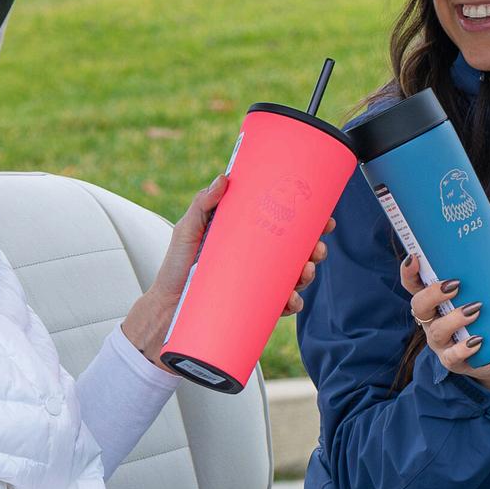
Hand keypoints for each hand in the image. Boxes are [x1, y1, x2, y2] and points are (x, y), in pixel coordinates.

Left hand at [122, 174, 333, 364]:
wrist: (165, 309)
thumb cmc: (175, 267)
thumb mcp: (187, 230)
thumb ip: (202, 204)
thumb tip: (224, 178)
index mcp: (249, 236)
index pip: (286, 225)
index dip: (310, 222)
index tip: (324, 219)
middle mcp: (258, 260)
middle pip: (298, 252)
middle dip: (316, 249)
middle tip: (316, 248)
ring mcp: (259, 284)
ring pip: (296, 278)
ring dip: (308, 275)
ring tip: (304, 273)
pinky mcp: (255, 307)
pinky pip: (281, 306)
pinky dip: (291, 303)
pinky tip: (291, 300)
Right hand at [402, 240, 489, 393]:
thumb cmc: (486, 313)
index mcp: (435, 299)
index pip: (413, 284)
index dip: (408, 272)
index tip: (415, 258)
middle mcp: (432, 319)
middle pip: (418, 306)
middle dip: (433, 294)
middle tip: (456, 285)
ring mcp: (440, 342)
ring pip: (436, 331)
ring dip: (454, 319)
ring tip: (476, 309)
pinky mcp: (454, 360)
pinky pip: (452, 357)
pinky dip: (463, 349)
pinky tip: (477, 341)